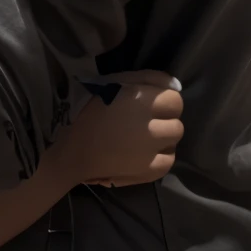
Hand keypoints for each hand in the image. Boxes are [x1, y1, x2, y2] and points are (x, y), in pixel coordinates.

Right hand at [56, 69, 183, 188]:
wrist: (73, 148)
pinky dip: (160, 156)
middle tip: (146, 122)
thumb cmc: (90, 109)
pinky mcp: (150, 171)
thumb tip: (176, 85)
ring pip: (174, 142)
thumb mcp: (115, 82)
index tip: (151, 104)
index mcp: (141, 100)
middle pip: (177, 123)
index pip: (175, 100)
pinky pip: (168, 161)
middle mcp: (151, 126)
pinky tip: (143, 152)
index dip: (164, 101)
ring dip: (163, 138)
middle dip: (165, 120)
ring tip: (144, 138)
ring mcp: (152, 151)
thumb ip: (148, 79)